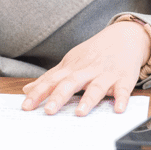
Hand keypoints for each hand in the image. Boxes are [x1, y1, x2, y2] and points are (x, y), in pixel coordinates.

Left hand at [20, 20, 150, 116]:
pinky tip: (118, 109)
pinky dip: (121, 99)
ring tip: (80, 113)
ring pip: (95, 87)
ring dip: (88, 100)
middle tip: (49, 111)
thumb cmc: (93, 53)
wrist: (124, 36)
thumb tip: (28, 89)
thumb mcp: (70, 62)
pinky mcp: (123, 78)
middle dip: (59, 97)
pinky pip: (123, 90)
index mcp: (72, 68)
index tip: (26, 106)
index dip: (38, 93)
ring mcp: (105, 74)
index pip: (51, 81)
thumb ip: (50, 77)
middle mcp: (86, 71)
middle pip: (70, 83)